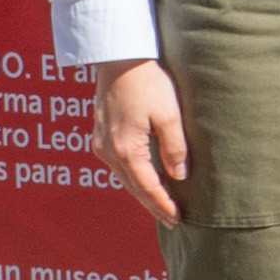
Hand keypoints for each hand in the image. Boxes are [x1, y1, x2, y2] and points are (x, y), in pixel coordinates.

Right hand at [91, 62, 190, 220]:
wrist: (119, 59)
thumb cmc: (148, 83)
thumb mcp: (169, 114)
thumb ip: (174, 147)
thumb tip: (179, 175)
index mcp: (126, 149)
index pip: (147, 187)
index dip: (162, 204)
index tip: (177, 219)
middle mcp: (108, 151)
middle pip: (133, 186)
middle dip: (152, 204)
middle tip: (172, 220)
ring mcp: (100, 143)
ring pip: (124, 177)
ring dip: (142, 192)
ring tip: (161, 205)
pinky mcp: (100, 134)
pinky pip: (118, 164)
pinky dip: (132, 176)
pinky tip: (144, 180)